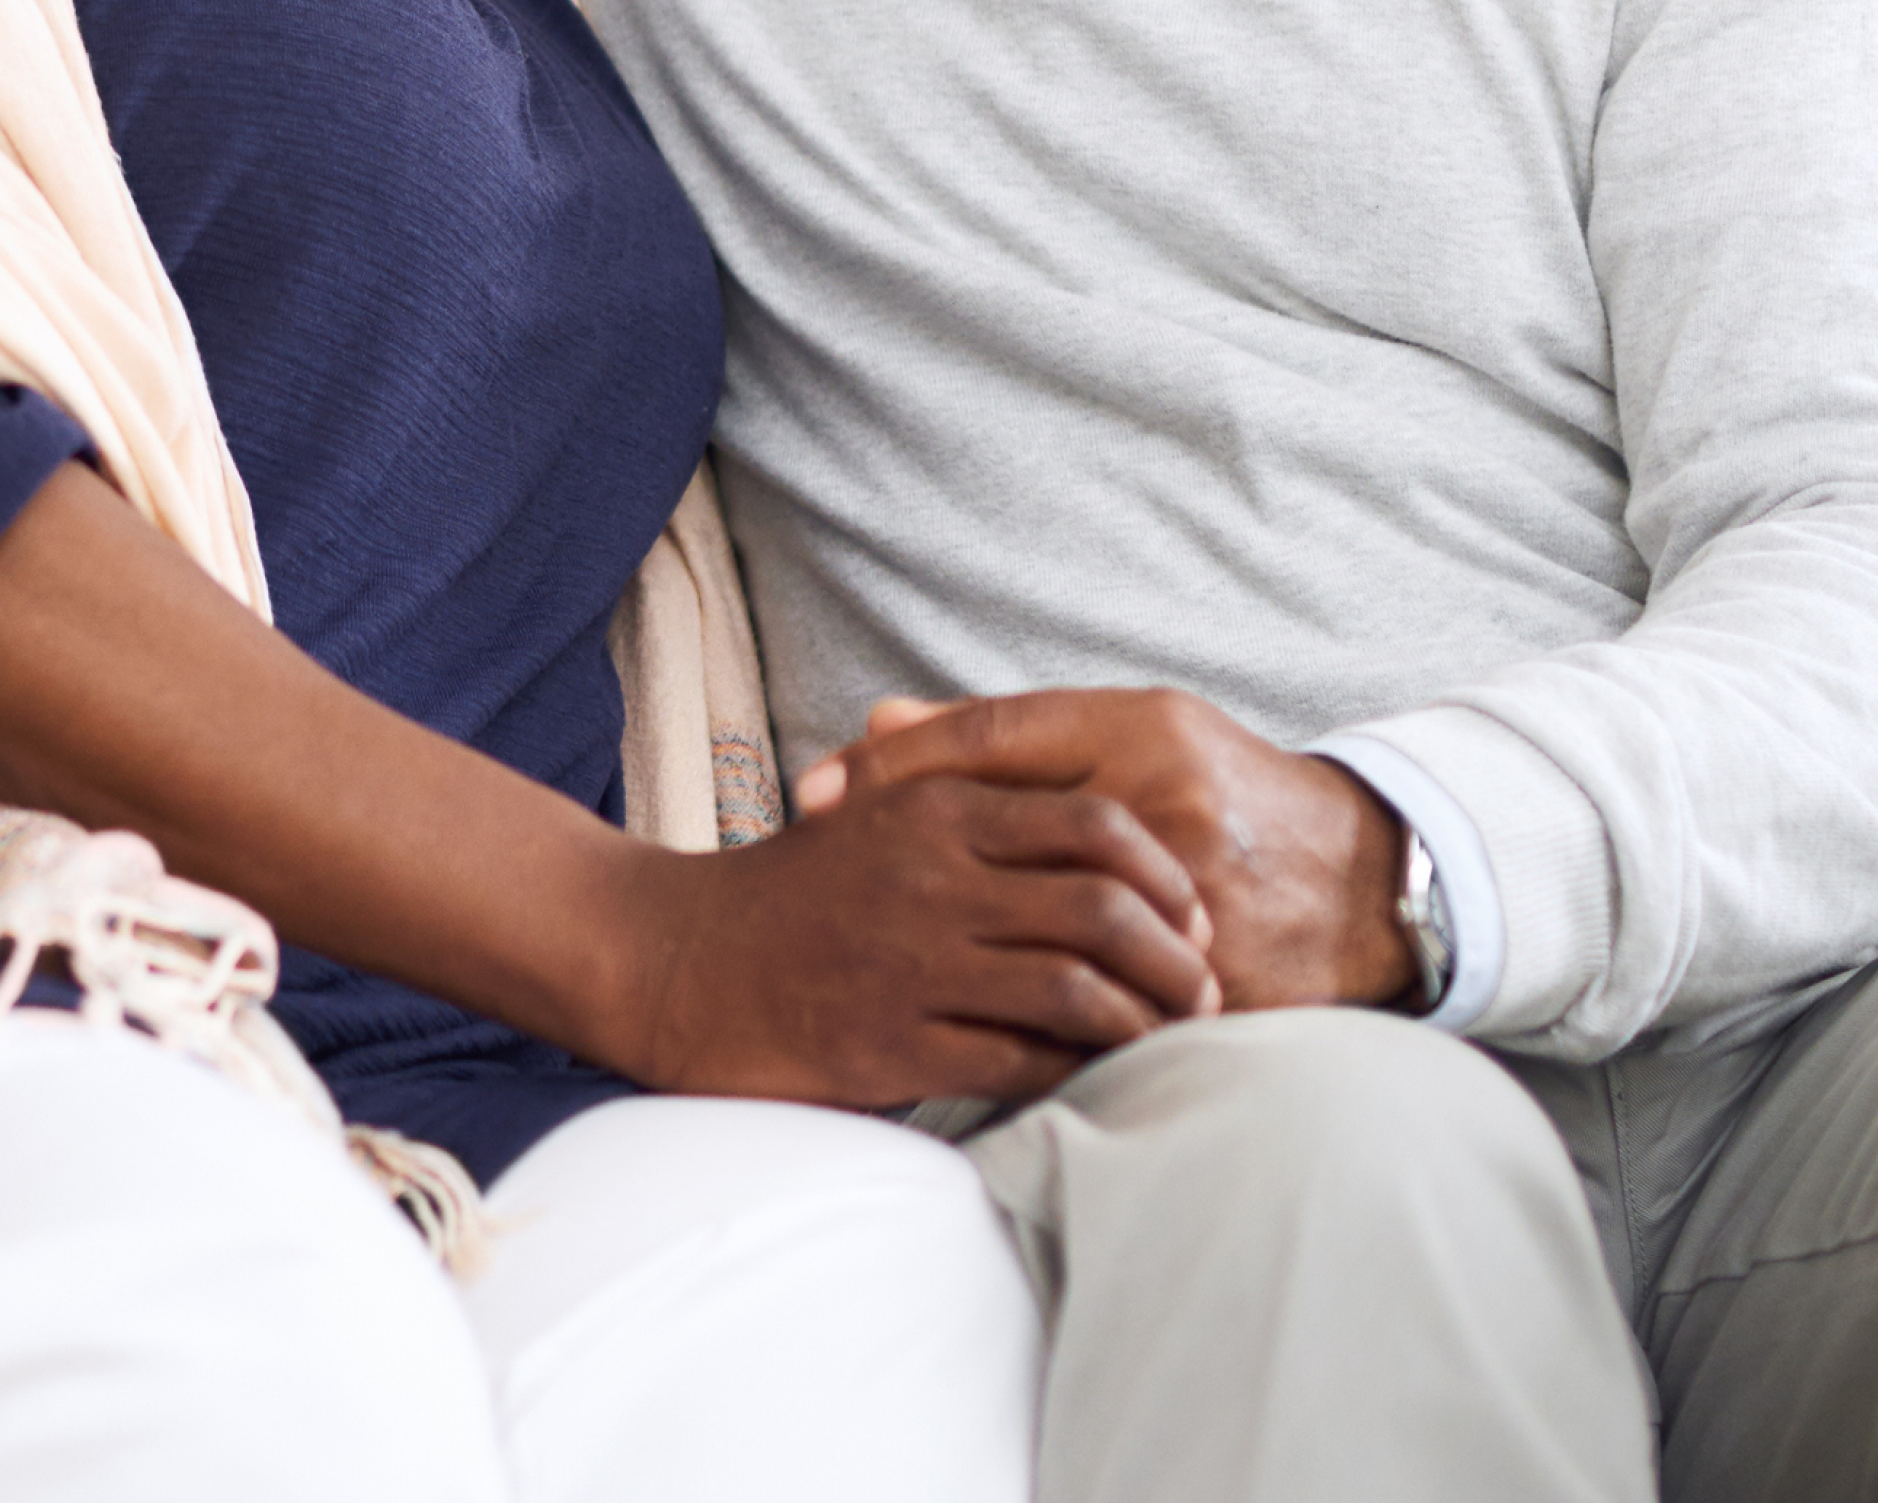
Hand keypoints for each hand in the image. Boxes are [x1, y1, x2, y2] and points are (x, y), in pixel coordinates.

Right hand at [582, 770, 1221, 1112]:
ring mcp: (910, 963)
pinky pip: (1019, 1061)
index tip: (1192, 910)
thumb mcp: (873, 815)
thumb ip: (967, 801)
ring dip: (1142, 1021)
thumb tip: (1084, 820)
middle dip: (1179, 957)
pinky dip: (1074, 1071)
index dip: (1164, 872)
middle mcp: (930, 877)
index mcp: (934, 809)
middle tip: (1206, 990)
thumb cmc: (788, 894)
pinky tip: (1090, 1075)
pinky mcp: (889, 1043)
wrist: (671, 960)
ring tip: (1167, 1038)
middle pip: (1105, 908)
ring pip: (1075, 989)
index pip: (1096, 824)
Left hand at [801, 687, 1417, 1014]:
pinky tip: (981, 1030)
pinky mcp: (1233, 983)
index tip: (815, 793)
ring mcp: (1207, 900)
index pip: (997, 734)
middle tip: (832, 897)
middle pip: (1009, 838)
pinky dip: (1050, 1026)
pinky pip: (1120, 1016)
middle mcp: (1173, 806)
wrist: (1365, 877)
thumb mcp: (1128, 733)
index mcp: (1146, 733)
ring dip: (972, 959)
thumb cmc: (1221, 794)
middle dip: (911, 872)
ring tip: (890, 972)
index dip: (897, 763)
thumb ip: (1004, 736)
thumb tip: (874, 724)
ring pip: (1059, 939)